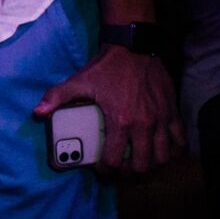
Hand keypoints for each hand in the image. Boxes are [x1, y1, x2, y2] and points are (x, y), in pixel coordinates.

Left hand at [34, 45, 184, 173]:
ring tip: (140, 161)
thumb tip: (38, 112)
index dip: (106, 169)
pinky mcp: (173, 113)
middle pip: (142, 165)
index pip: (115, 160)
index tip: (101, 168)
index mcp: (121, 121)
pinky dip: (175, 151)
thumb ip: (57, 97)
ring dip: (151, 164)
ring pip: (163, 157)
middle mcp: (144, 125)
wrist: (134, 47)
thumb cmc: (107, 67)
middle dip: (129, 171)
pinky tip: (165, 152)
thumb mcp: (79, 81)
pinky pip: (181, 141)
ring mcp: (162, 120)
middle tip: (120, 167)